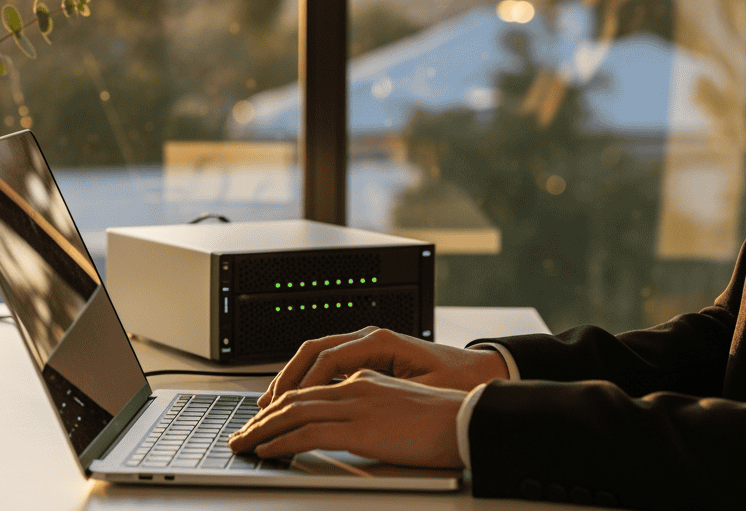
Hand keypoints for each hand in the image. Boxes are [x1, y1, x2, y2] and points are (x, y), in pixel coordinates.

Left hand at [227, 369, 466, 467]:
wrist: (465, 421)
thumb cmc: (441, 420)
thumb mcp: (398, 407)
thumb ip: (371, 408)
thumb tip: (351, 424)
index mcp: (364, 379)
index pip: (310, 389)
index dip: (280, 404)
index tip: (261, 421)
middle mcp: (355, 386)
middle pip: (294, 398)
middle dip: (262, 418)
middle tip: (240, 434)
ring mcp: (356, 405)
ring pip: (294, 413)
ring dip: (263, 430)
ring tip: (243, 444)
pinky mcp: (360, 427)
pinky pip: (309, 432)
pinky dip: (282, 441)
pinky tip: (267, 450)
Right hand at [257, 326, 509, 407]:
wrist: (481, 374)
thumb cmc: (457, 381)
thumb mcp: (421, 392)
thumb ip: (387, 394)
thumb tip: (351, 402)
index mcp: (379, 341)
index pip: (326, 360)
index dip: (300, 386)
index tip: (282, 409)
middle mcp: (369, 337)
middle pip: (313, 352)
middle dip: (285, 380)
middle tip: (264, 407)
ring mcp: (368, 345)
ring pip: (317, 356)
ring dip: (292, 379)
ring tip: (271, 404)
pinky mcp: (370, 356)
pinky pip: (329, 364)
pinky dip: (309, 379)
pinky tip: (298, 398)